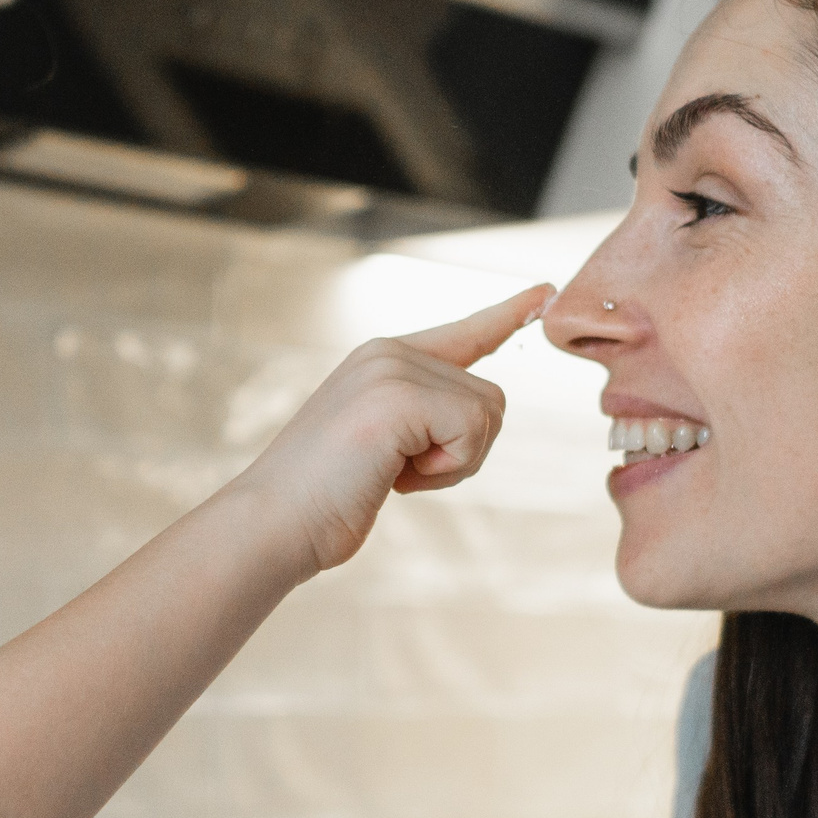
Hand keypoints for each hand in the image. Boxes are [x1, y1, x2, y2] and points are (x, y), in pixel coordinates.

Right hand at [223, 284, 551, 578]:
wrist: (273, 522)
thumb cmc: (322, 499)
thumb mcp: (381, 445)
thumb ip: (421, 418)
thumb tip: (477, 417)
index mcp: (381, 359)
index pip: (463, 333)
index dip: (506, 315)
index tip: (544, 294)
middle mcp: (388, 352)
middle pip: (490, 397)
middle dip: (462, 451)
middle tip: (400, 473)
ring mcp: (391, 370)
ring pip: (486, 414)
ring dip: (454, 463)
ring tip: (392, 473)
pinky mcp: (399, 397)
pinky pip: (471, 430)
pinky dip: (447, 468)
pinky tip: (396, 478)